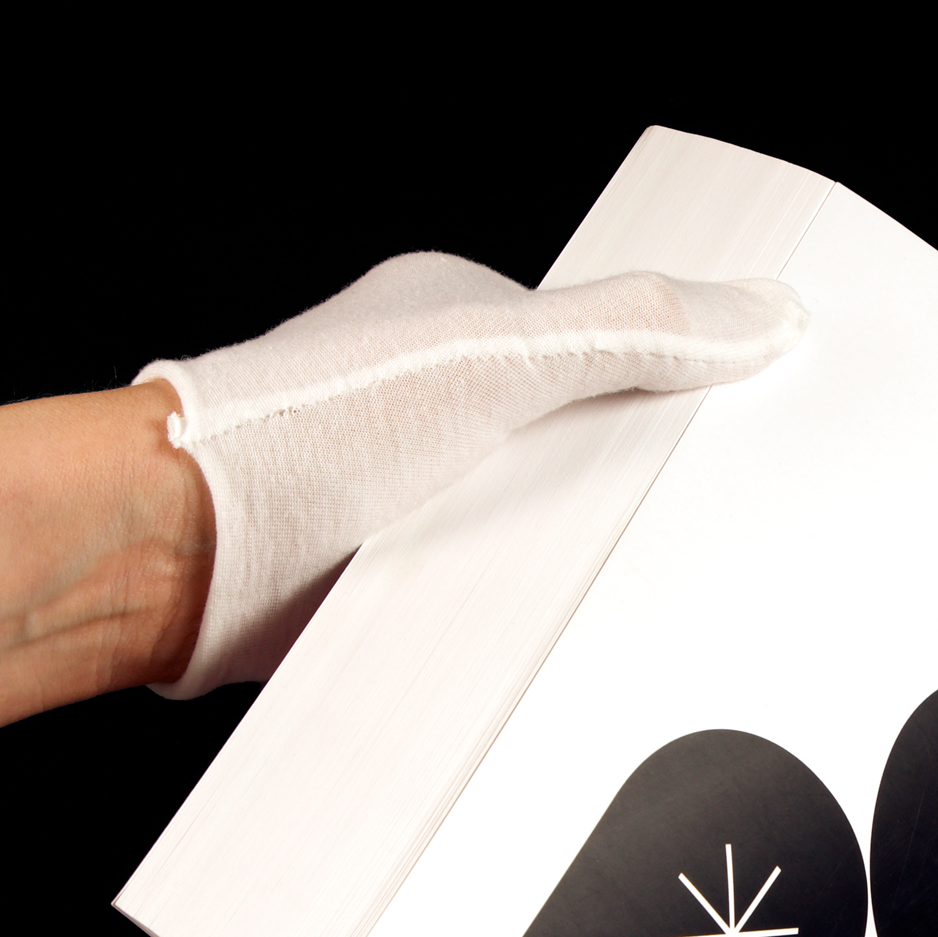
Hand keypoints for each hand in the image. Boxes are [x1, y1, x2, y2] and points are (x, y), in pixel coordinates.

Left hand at [140, 255, 807, 694]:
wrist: (177, 562)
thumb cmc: (298, 439)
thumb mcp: (495, 361)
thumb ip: (630, 336)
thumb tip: (760, 311)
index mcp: (463, 321)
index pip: (608, 341)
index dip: (686, 381)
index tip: (753, 420)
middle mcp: (438, 406)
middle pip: (582, 446)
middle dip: (634, 488)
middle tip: (691, 520)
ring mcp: (414, 494)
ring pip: (536, 531)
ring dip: (572, 562)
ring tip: (616, 579)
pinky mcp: (395, 578)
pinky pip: (488, 596)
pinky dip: (519, 614)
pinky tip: (544, 625)